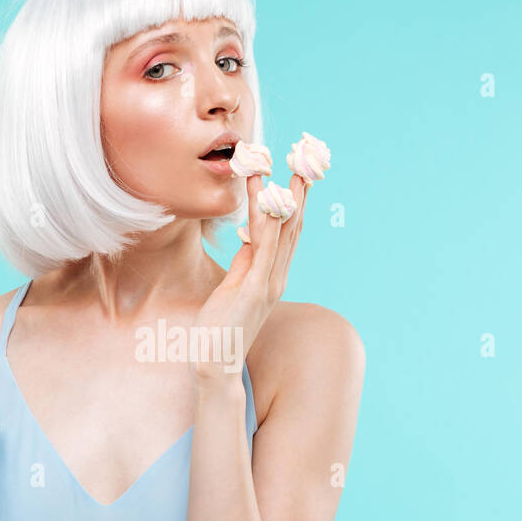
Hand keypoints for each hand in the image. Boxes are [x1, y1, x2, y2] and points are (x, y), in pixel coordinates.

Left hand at [191, 168, 309, 384]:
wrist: (215, 364)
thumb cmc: (219, 329)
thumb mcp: (232, 287)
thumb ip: (244, 263)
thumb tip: (249, 238)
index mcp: (272, 275)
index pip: (288, 230)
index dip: (294, 199)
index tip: (298, 171)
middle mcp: (277, 276)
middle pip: (294, 225)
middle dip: (300, 189)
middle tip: (306, 156)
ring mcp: (269, 282)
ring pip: (283, 230)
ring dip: (288, 195)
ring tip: (292, 165)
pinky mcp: (256, 289)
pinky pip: (264, 246)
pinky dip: (268, 218)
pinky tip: (269, 195)